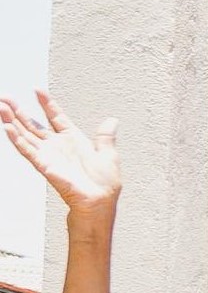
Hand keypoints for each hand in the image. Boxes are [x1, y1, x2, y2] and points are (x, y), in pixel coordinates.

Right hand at [0, 91, 119, 212]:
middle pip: (33, 124)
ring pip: (25, 134)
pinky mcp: (44, 164)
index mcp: (73, 140)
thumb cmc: (104, 185)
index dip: (47, 104)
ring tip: (2, 107)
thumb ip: (105, 137)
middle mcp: (57, 146)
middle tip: (6, 97)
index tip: (38, 90)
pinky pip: (27, 149)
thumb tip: (111, 120)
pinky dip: (16, 138)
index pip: (56, 117)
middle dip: (19, 110)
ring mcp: (49, 155)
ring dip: (12, 120)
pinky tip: (7, 127)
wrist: (100, 202)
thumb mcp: (108, 155)